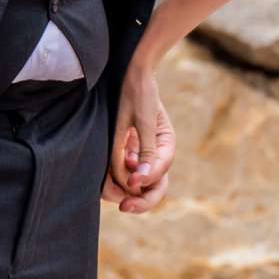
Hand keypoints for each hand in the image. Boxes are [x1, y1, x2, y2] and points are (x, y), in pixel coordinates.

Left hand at [101, 59, 176, 214]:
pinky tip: (112, 165)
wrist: (130, 72)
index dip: (143, 184)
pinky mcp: (131, 152)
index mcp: (166, 145)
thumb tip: (138, 183)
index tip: (128, 185)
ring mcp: (145, 154)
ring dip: (126, 188)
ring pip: (141, 186)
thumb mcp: (138, 122)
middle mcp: (158, 153)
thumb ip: (141, 152)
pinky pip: (127, 174)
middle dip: (140, 200)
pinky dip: (118, 176)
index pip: (159, 175)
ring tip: (112, 182)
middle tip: (123, 206)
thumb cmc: (135, 92)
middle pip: (156, 188)